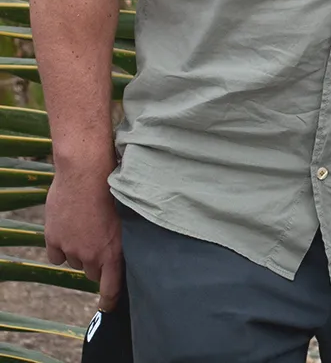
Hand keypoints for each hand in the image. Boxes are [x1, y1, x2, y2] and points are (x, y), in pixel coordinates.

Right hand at [44, 157, 122, 310]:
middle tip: (100, 241)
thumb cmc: (115, 187)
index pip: (110, 289)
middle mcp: (90, 255)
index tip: (108, 307)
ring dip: (80, 250)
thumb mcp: (129, 215)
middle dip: (96, 262)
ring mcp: (70, 248)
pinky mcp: (53, 239)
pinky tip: (69, 229)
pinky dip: (61, 246)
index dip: (109, 301)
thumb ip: (125, 238)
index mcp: (113, 252)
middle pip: (92, 272)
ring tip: (87, 226)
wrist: (87, 170)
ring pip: (75, 261)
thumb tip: (127, 250)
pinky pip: (57, 255)